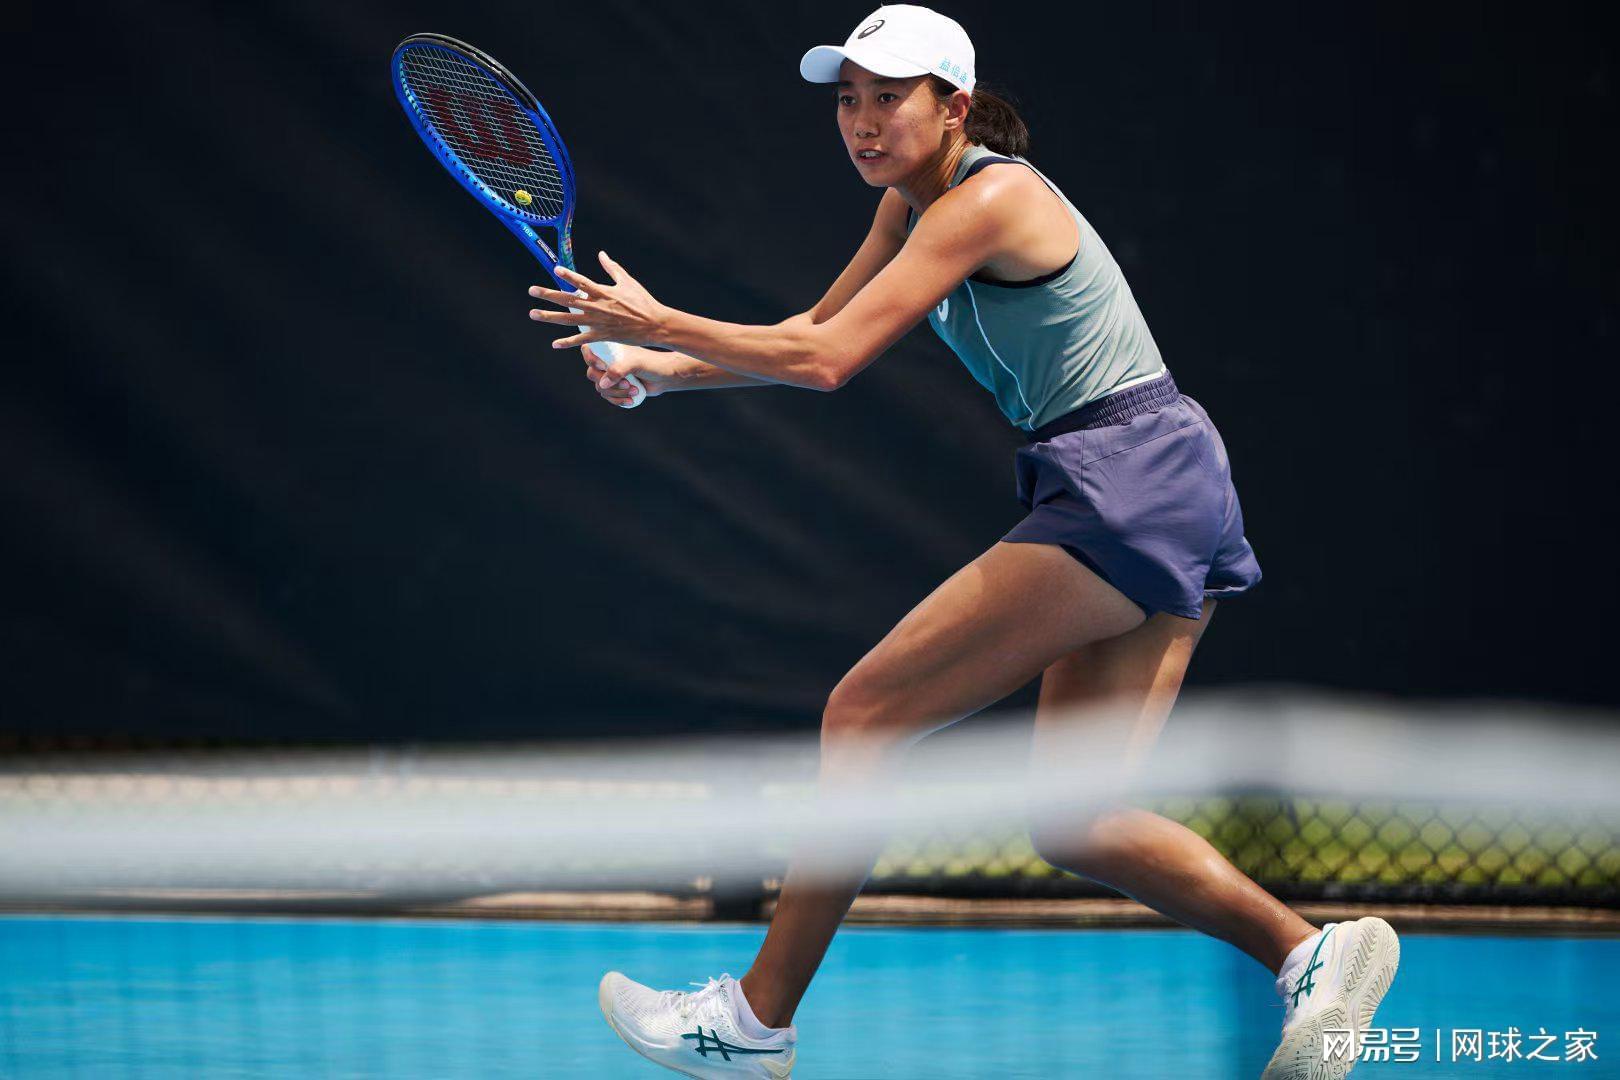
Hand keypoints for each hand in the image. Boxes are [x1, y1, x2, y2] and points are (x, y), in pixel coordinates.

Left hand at [528, 251, 668, 349]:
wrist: (655, 324)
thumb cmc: (643, 301)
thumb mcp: (628, 281)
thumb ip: (612, 268)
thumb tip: (601, 254)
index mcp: (603, 292)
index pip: (581, 282)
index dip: (568, 275)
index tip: (555, 269)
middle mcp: (597, 306)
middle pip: (568, 299)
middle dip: (548, 294)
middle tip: (532, 290)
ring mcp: (598, 322)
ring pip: (569, 319)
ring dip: (549, 317)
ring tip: (533, 314)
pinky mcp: (602, 335)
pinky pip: (582, 340)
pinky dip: (568, 342)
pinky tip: (555, 344)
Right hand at [581, 343, 682, 406]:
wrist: (666, 376)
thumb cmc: (652, 364)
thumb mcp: (636, 364)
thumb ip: (619, 370)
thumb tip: (603, 384)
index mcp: (609, 349)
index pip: (588, 351)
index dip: (592, 360)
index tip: (604, 366)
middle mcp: (607, 361)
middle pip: (592, 374)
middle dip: (609, 382)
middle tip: (627, 383)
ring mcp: (611, 375)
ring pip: (601, 388)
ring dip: (617, 393)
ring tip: (634, 390)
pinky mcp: (617, 387)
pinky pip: (609, 397)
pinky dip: (618, 400)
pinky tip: (631, 399)